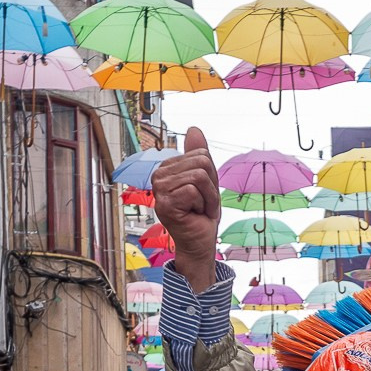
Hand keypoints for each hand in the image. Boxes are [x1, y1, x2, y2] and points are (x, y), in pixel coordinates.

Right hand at [151, 127, 220, 291]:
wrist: (199, 242)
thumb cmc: (201, 214)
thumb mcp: (206, 181)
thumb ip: (199, 155)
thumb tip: (194, 129)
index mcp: (168, 167)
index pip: (202, 155)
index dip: (211, 177)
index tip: (202, 195)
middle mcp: (159, 175)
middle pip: (202, 162)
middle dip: (211, 187)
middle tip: (202, 204)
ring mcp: (160, 189)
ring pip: (200, 176)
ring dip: (209, 198)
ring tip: (198, 210)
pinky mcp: (165, 202)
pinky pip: (195, 190)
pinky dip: (204, 205)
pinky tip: (195, 216)